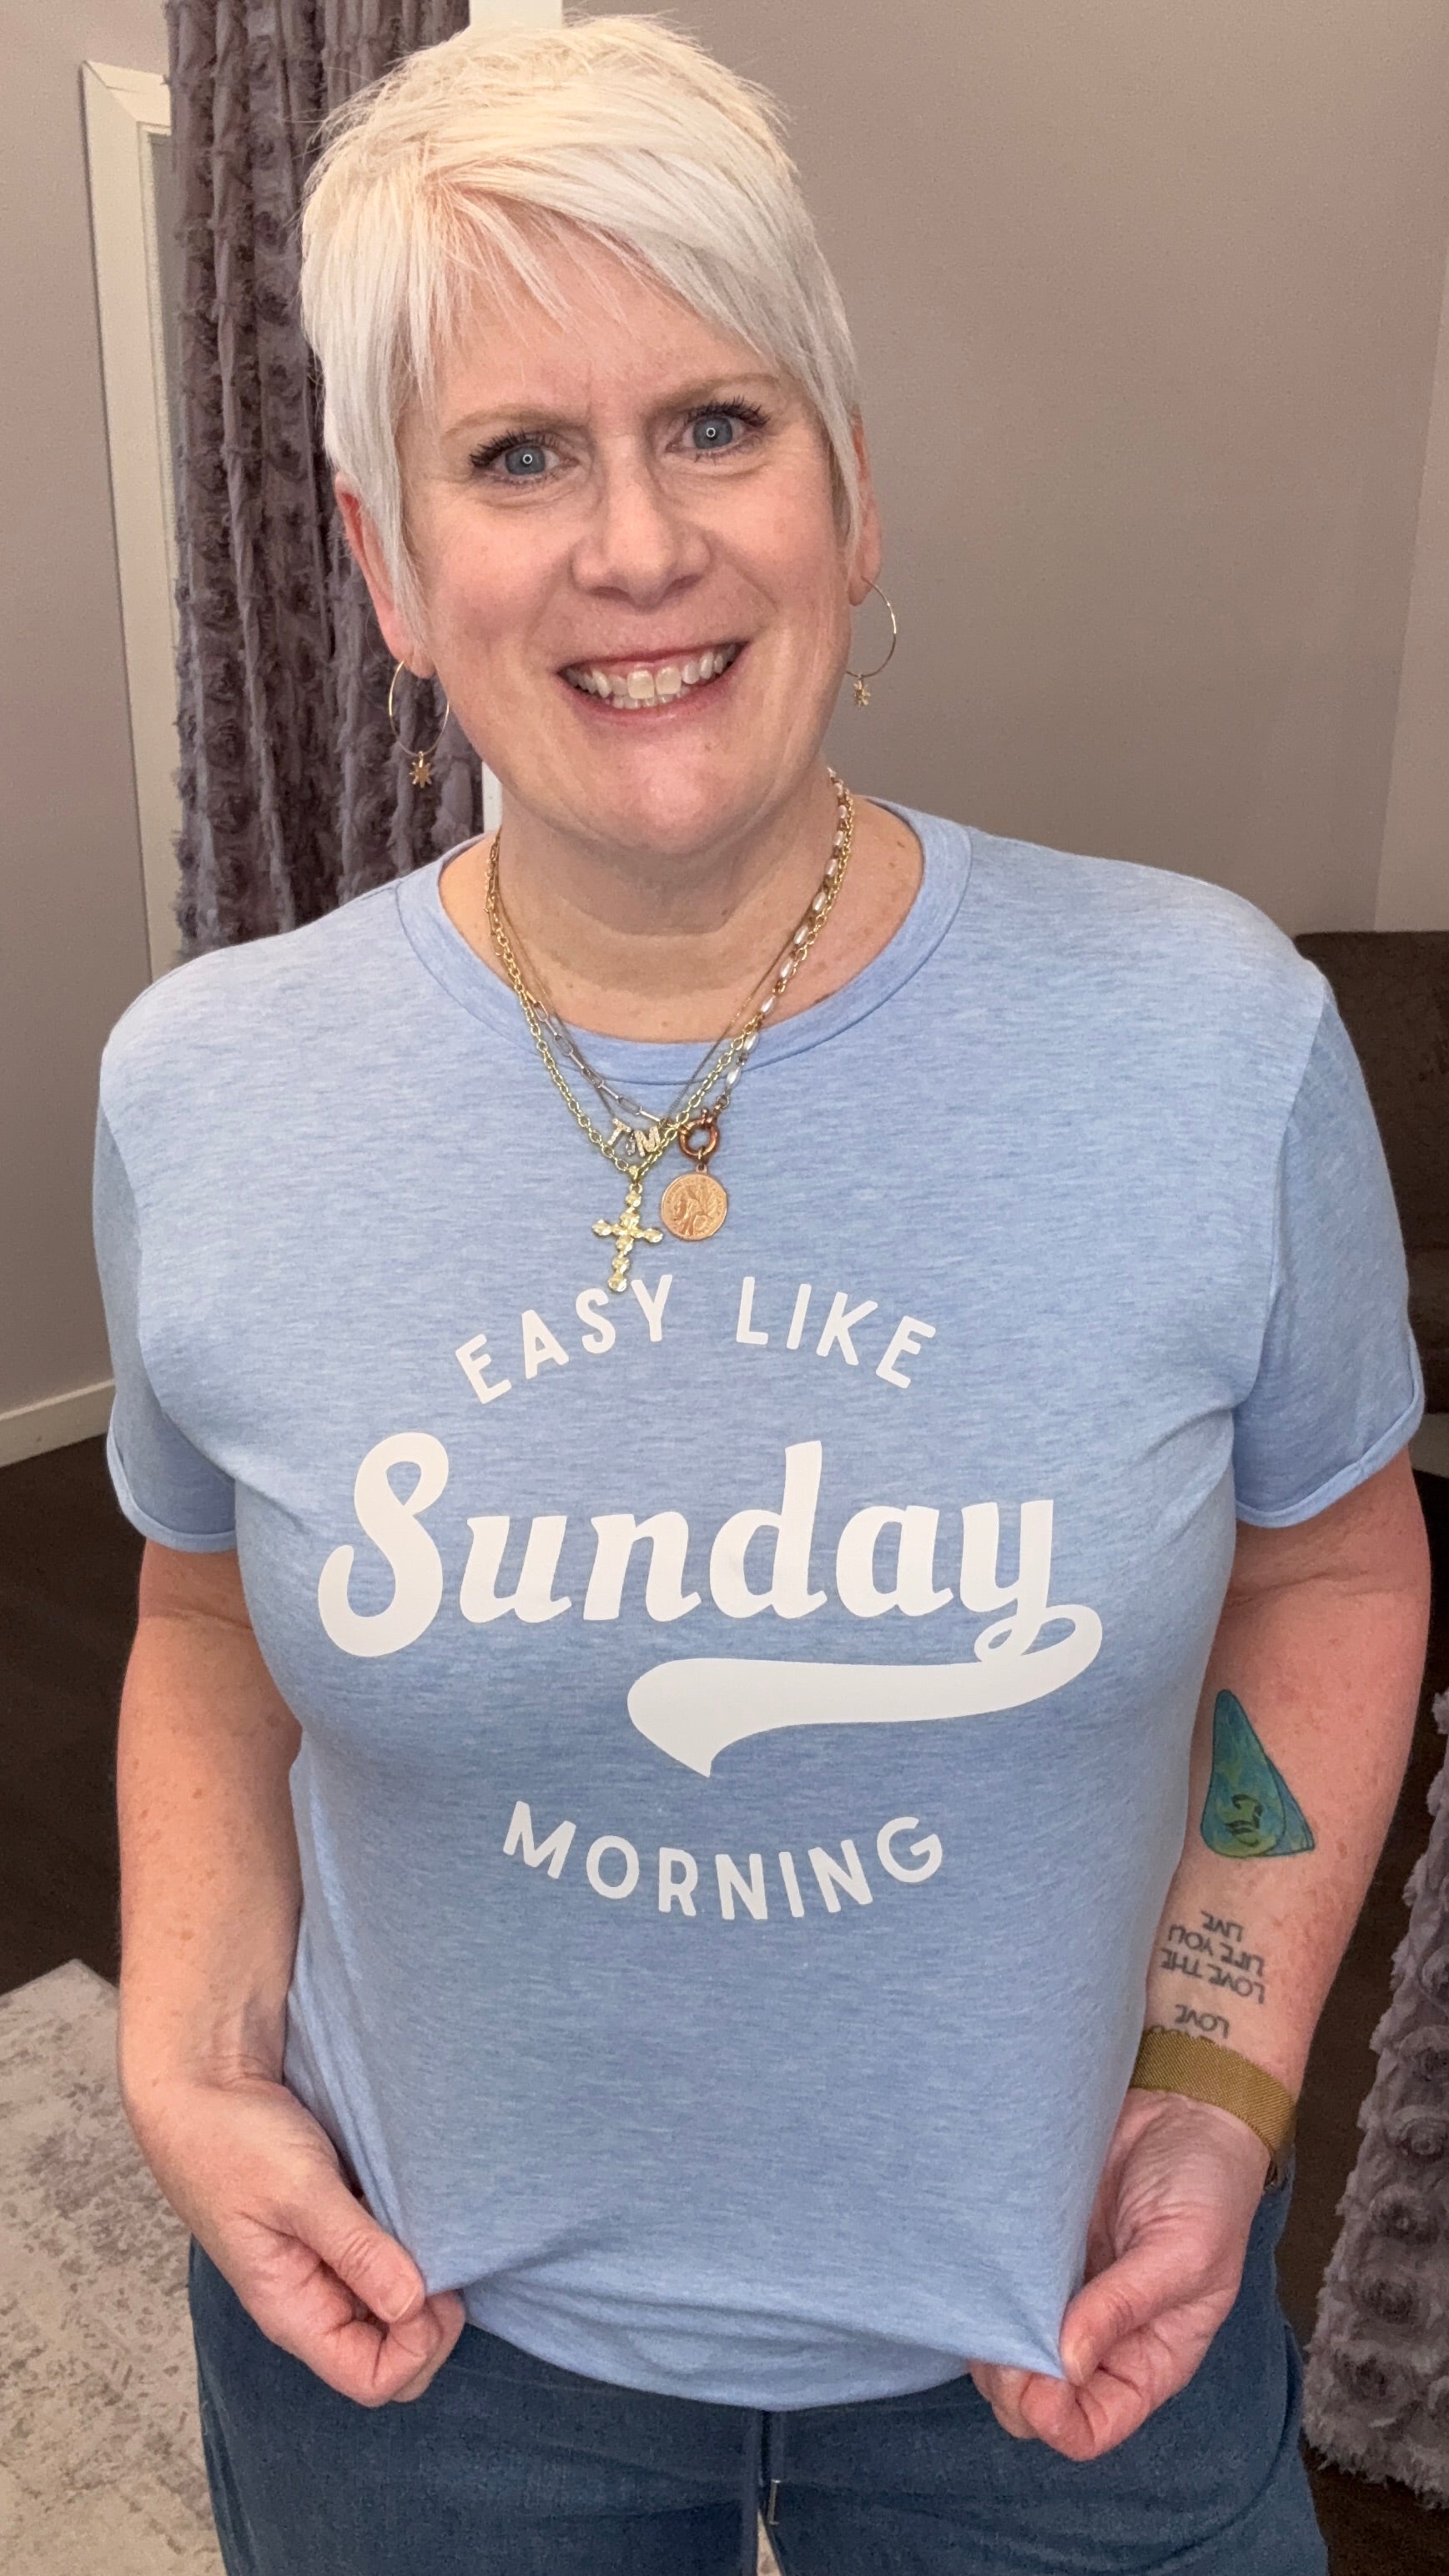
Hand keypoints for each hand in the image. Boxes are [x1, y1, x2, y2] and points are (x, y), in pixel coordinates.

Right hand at [124, 2065, 465, 2404]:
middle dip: (431, 2324)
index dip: (417, 2348)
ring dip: (425, 2283)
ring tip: (434, 2230)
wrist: (202, 2084)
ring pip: (392, 2309)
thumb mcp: (299, 2191)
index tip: (437, 2289)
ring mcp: (324, 2264)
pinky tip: (419, 2211)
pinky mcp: (335, 2228)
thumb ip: (356, 2250)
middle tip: (445, 2259)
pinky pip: (384, 2260)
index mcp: (294, 2310)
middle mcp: (312, 2299)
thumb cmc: (232, 2141)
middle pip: (390, 2354)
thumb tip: (413, 2306)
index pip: (372, 2380)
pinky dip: (412, 2247)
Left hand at [965, 2087, 1270, 2460]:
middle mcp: (1098, 2340)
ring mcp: (1059, 2296)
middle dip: (1008, 2383)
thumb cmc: (1207, 2187)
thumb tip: (1066, 2362)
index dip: (1053, 2418)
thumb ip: (1127, 2306)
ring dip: (987, 2337)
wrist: (1182, 2107)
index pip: (1089, 2428)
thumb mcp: (1185, 2253)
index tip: (1033, 2379)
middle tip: (1002, 2328)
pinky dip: (979, 2290)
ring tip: (991, 2294)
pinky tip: (980, 2267)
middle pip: (1031, 2402)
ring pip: (1002, 2352)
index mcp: (1147, 2360)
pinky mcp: (1033, 2252)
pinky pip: (993, 2290)